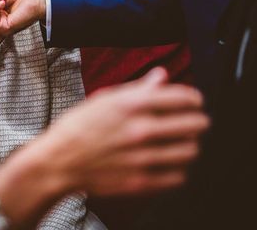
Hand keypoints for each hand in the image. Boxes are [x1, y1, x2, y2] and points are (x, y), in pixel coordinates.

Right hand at [0, 68, 208, 226]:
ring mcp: (142, 157)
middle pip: (195, 124)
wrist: (58, 161)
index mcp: (130, 104)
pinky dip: (178, 169)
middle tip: (194, 122)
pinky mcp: (141, 181)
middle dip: (198, 120)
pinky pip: (179, 176)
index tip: (195, 102)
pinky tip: (169, 162)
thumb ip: (138, 88)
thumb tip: (163, 75)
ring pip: (190, 151)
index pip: (183, 98)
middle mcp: (140, 129)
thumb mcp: (105, 99)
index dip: (194, 98)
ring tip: (182, 143)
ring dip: (190, 144)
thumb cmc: (79, 126)